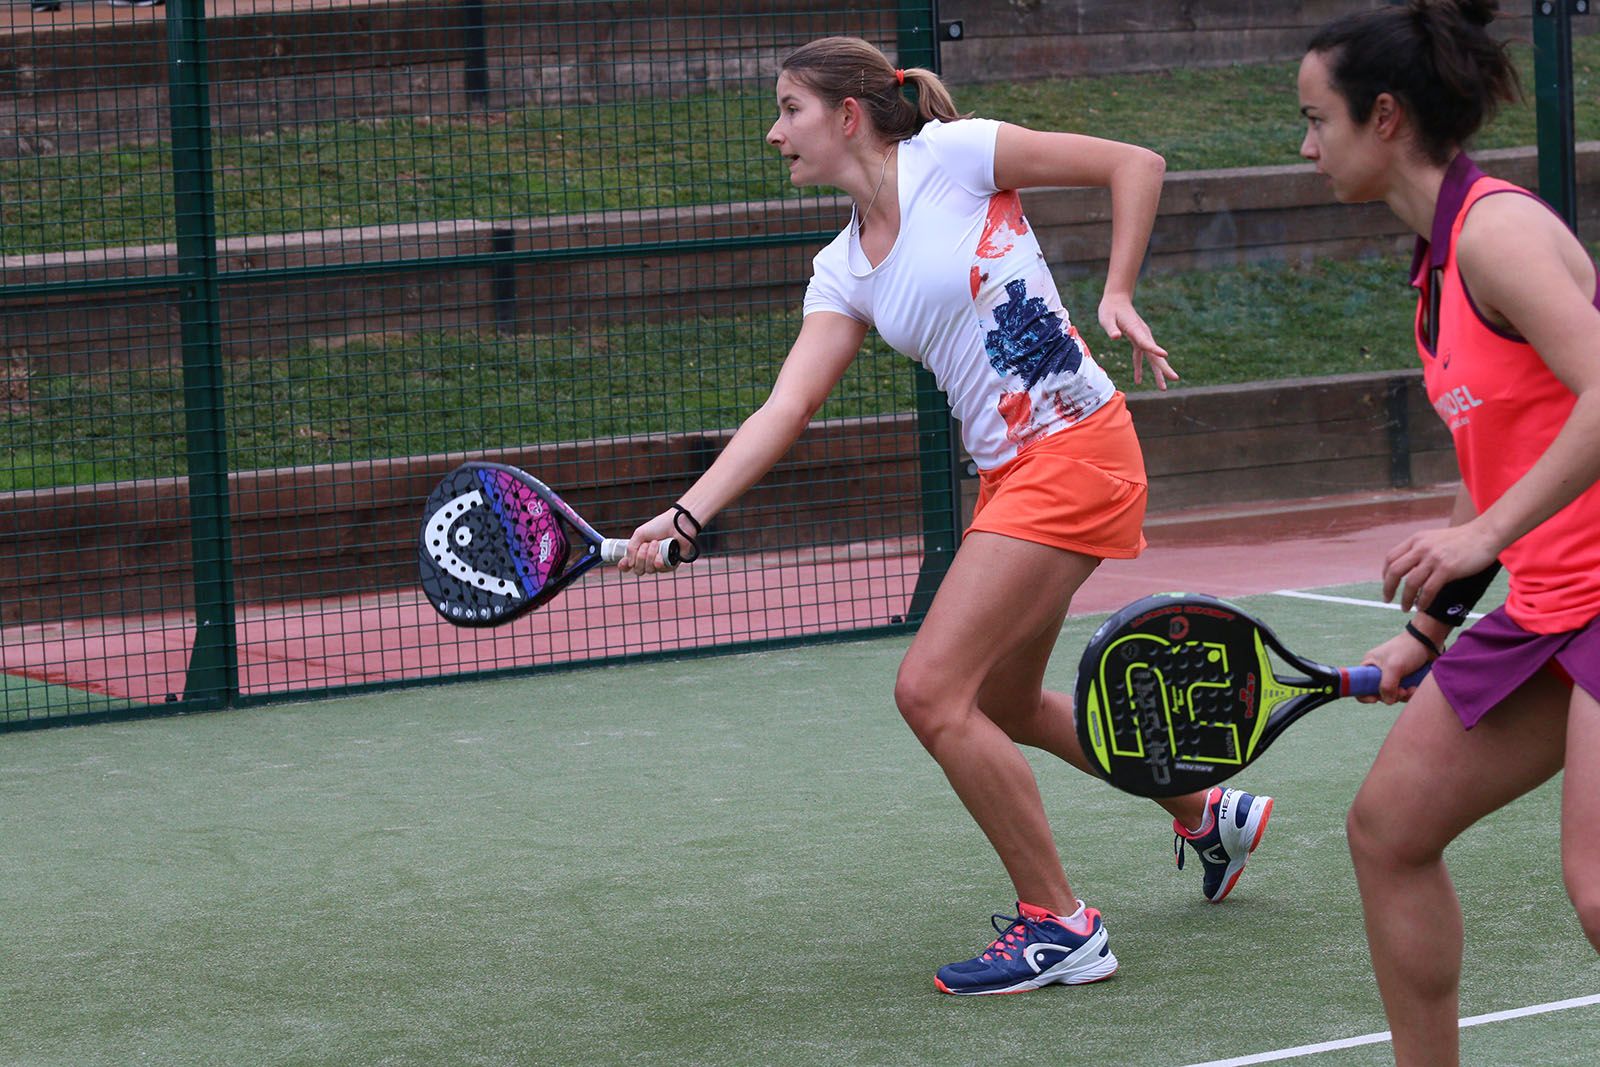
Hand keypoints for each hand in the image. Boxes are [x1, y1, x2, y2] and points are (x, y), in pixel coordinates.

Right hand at [618, 510, 688, 574]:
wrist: (677, 523)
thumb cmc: (659, 526)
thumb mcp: (639, 534)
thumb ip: (631, 548)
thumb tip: (630, 564)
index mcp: (640, 552)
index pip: (630, 565)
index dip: (625, 566)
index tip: (623, 563)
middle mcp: (649, 560)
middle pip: (638, 570)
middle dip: (640, 557)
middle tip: (646, 544)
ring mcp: (660, 563)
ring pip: (649, 570)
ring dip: (650, 556)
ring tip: (656, 543)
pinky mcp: (671, 565)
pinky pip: (660, 570)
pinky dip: (658, 560)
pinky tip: (661, 552)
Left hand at [1098, 295, 1176, 390]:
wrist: (1117, 300)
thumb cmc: (1110, 309)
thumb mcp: (1106, 318)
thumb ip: (1111, 328)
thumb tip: (1115, 337)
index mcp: (1136, 329)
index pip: (1146, 342)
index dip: (1155, 349)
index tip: (1165, 355)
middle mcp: (1142, 334)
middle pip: (1155, 354)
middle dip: (1164, 367)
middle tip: (1175, 379)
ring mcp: (1142, 337)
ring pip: (1152, 357)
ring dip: (1158, 372)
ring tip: (1163, 388)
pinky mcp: (1138, 340)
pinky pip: (1141, 356)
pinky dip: (1140, 368)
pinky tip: (1138, 381)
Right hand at [1358, 630, 1434, 704]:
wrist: (1428, 641)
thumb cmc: (1407, 649)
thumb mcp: (1394, 667)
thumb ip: (1387, 686)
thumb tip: (1388, 701)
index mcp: (1370, 665)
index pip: (1359, 684)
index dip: (1364, 694)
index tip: (1375, 699)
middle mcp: (1378, 671)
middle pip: (1378, 693)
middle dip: (1391, 695)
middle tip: (1402, 691)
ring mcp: (1392, 676)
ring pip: (1393, 695)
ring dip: (1403, 695)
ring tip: (1412, 688)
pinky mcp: (1404, 679)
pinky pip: (1403, 693)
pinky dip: (1410, 693)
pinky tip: (1416, 687)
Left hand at [1381, 522, 1499, 612]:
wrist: (1485, 534)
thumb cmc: (1462, 539)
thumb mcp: (1434, 538)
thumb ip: (1421, 549)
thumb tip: (1410, 567)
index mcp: (1416, 540)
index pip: (1391, 558)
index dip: (1385, 573)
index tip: (1387, 584)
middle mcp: (1421, 548)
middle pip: (1394, 571)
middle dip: (1388, 588)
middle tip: (1388, 600)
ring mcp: (1434, 558)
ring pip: (1410, 583)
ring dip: (1405, 599)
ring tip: (1405, 608)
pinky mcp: (1447, 569)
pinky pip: (1429, 589)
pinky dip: (1423, 601)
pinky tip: (1422, 607)